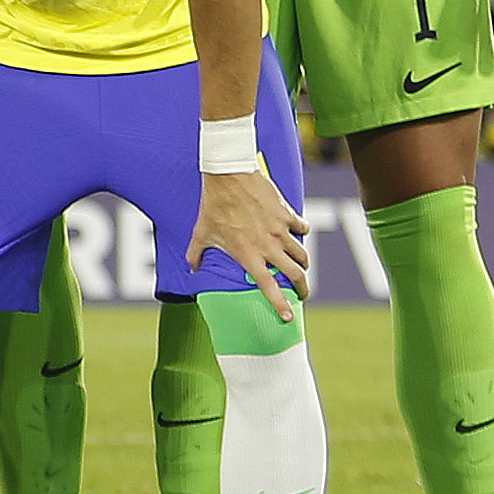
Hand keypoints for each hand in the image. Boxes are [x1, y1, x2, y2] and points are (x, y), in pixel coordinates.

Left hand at [191, 167, 312, 323]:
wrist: (228, 176)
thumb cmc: (213, 206)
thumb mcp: (201, 232)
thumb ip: (195, 254)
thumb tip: (190, 269)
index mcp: (248, 255)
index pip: (268, 286)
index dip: (280, 304)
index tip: (289, 317)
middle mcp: (267, 246)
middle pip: (295, 274)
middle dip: (302, 287)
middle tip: (303, 293)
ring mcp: (279, 230)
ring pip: (301, 254)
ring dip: (303, 263)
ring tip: (300, 266)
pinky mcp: (286, 215)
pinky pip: (302, 229)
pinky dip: (302, 232)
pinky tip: (297, 232)